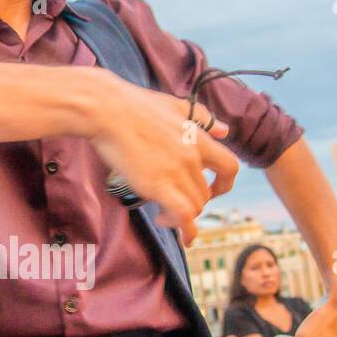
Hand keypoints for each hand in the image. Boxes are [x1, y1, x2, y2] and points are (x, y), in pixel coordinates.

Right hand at [90, 80, 238, 242]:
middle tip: (172, 203)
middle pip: (205, 194)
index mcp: (198, 138)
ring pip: (195, 207)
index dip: (225, 184)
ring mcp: (176, 172)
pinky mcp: (157, 185)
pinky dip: (185, 230)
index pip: (229, 167)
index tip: (213, 190)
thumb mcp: (176, 105)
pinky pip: (183, 215)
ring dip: (183, 217)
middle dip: (192, 203)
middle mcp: (192, 157)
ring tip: (164, 215)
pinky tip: (174, 232)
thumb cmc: (134, 106)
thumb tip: (223, 130)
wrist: (107, 110)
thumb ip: (203, 118)